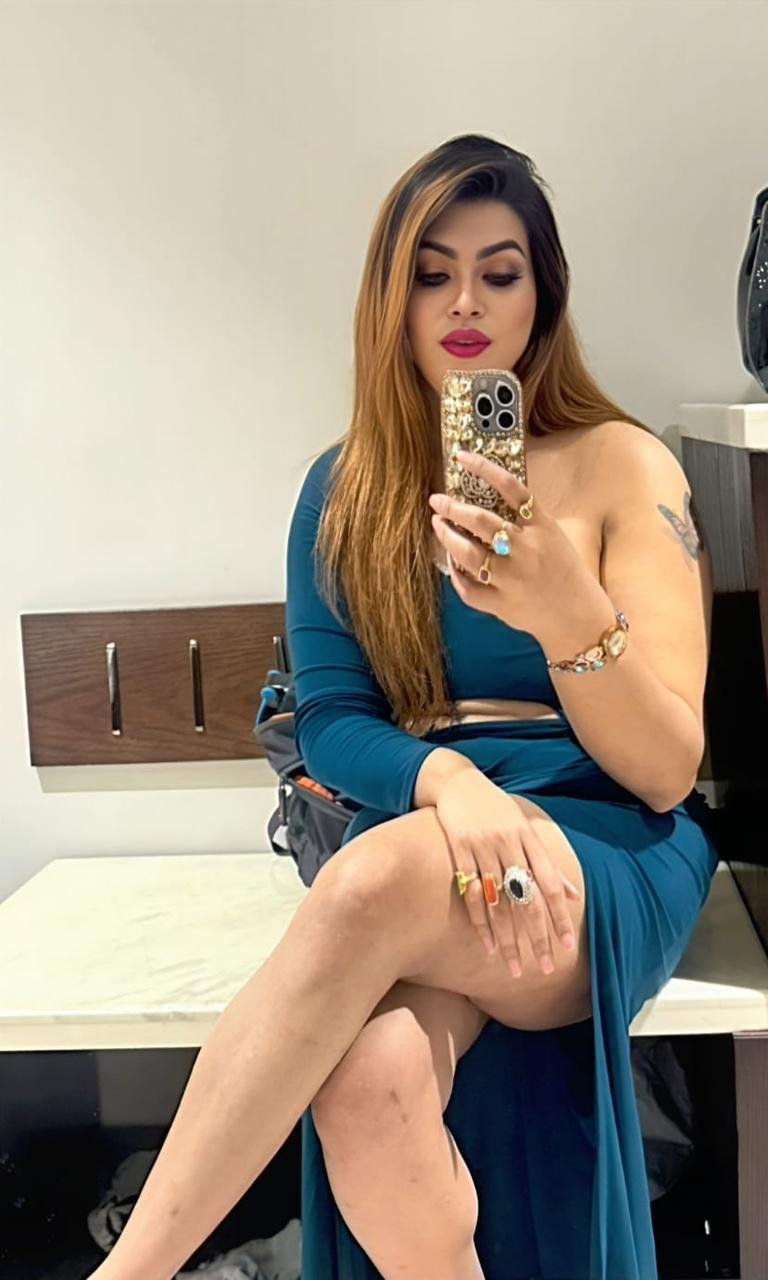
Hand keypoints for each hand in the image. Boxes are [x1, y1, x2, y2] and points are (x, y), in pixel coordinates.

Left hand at [428, 449, 588, 639]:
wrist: (578, 618)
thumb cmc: (565, 572)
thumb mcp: (555, 536)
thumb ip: (527, 519)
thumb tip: (487, 497)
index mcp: (543, 528)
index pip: (511, 488)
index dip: (484, 468)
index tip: (461, 457)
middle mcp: (527, 550)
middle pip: (480, 520)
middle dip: (451, 507)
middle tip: (437, 501)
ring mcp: (512, 578)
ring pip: (467, 553)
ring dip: (446, 536)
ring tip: (438, 525)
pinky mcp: (501, 603)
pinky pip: (467, 587)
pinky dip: (455, 573)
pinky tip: (452, 561)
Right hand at [435, 769, 580, 976]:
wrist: (458, 782)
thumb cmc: (497, 810)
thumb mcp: (527, 829)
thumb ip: (550, 863)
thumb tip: (576, 895)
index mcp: (530, 840)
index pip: (551, 885)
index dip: (560, 916)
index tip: (567, 947)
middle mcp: (510, 844)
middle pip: (527, 900)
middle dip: (537, 937)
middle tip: (544, 969)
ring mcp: (483, 847)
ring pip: (499, 903)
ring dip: (508, 939)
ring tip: (515, 968)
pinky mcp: (459, 850)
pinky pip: (471, 893)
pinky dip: (480, 922)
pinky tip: (488, 946)